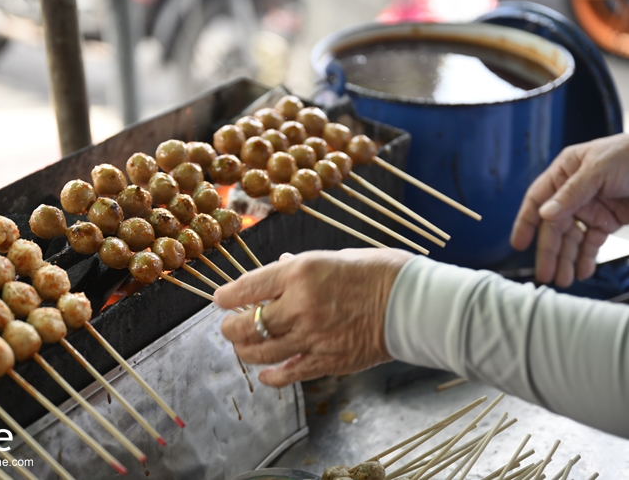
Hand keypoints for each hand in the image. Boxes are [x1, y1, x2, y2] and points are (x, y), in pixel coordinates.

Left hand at [214, 248, 412, 386]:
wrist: (414, 303)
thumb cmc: (379, 272)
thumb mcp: (335, 257)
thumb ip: (301, 268)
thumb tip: (280, 267)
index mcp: (300, 274)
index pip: (247, 287)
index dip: (227, 296)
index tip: (219, 300)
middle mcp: (300, 306)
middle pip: (247, 324)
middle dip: (230, 328)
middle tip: (228, 327)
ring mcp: (312, 337)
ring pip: (262, 352)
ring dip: (245, 352)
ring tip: (241, 348)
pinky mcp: (327, 361)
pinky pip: (289, 374)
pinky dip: (272, 376)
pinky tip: (265, 374)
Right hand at [511, 133, 628, 286]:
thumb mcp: (598, 168)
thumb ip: (571, 192)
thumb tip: (546, 213)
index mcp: (564, 172)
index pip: (538, 199)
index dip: (527, 222)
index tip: (520, 244)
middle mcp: (573, 192)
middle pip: (554, 226)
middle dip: (550, 251)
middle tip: (545, 273)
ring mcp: (591, 207)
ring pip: (572, 238)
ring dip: (567, 259)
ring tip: (563, 279)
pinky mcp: (608, 220)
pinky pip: (592, 242)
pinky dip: (587, 257)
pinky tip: (583, 270)